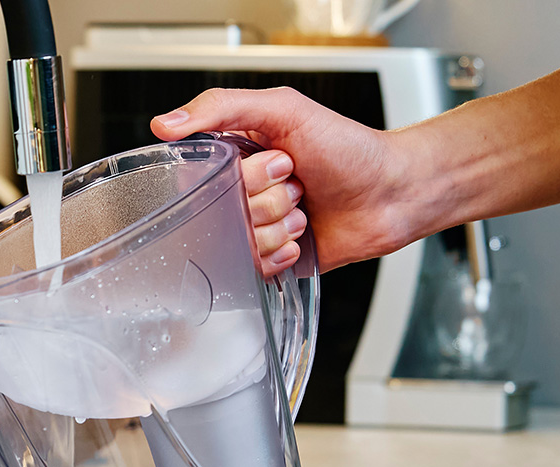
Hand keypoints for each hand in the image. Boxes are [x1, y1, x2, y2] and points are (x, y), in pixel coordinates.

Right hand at [151, 87, 430, 272]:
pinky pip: (254, 267)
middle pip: (225, 211)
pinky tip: (304, 237)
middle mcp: (242, 190)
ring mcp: (256, 225)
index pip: (204, 175)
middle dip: (269, 200)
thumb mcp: (285, 109)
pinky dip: (282, 253)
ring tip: (304, 209)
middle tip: (297, 184)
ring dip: (280, 227)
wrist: (393, 193)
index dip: (244, 176)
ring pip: (239, 242)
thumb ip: (221, 107)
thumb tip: (165, 124)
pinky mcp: (271, 257)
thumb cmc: (349, 148)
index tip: (278, 162)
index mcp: (236, 154)